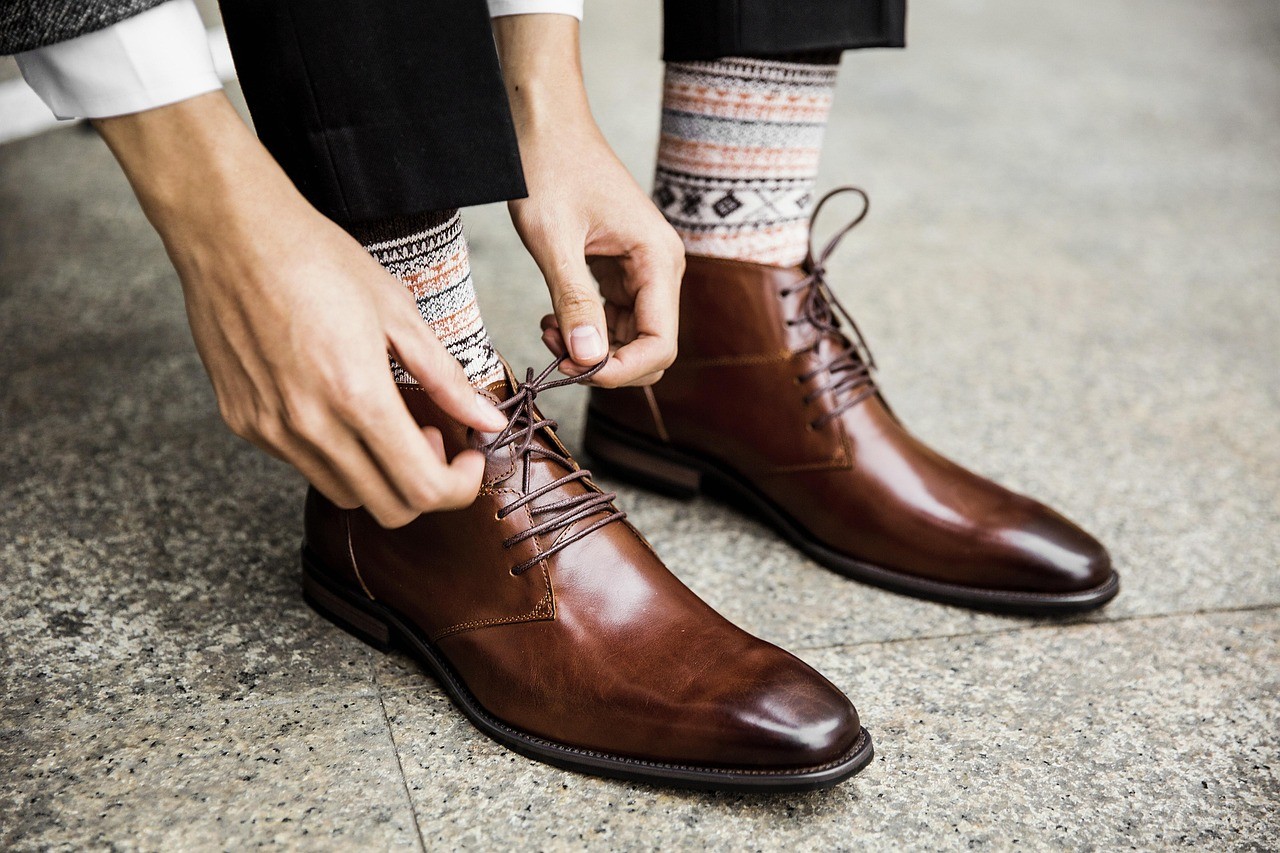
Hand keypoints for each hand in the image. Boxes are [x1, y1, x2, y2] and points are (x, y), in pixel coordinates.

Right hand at [95, 93, 507, 526]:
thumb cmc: (318, 259)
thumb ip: (446, 377)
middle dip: (426, 486)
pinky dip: (336, 454)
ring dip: (380, 474)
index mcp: (358, 397)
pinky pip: (302, 465)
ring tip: (386, 418)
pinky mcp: (242, 422)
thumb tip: (489, 421)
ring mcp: (270, 429)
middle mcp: (310, 426)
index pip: (422, 490)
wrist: (230, 232)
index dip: (459, 487)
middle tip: (432, 437)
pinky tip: (340, 404)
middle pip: (388, 509)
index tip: (470, 458)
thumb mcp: (399, 312)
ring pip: (345, 494)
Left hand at [494, 15, 683, 386]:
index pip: (659, 344)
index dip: (620, 371)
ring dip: (592, 350)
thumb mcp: (553, 239)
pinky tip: (553, 320)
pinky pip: (614, 318)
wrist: (545, 121)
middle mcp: (661, 268)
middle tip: (555, 354)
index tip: (573, 371)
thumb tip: (589, 359)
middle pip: (650, 348)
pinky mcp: (622, 269)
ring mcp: (643, 270)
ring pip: (630, 338)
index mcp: (658, 259)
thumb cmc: (548, 166)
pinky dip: (586, 330)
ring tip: (547, 331)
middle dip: (605, 363)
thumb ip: (574, 301)